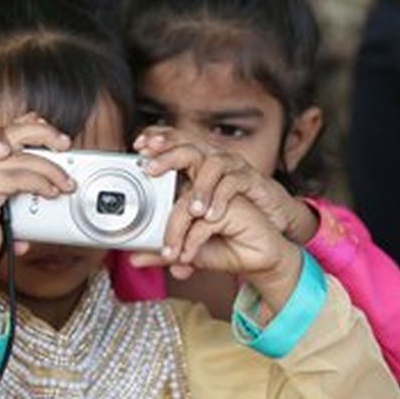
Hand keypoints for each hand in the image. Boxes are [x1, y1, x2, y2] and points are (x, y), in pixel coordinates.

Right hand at [0, 113, 72, 284]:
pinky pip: (18, 179)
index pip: (11, 128)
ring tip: (66, 184)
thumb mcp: (15, 197)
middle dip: (44, 133)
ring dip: (51, 169)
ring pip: (22, 158)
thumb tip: (58, 170)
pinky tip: (50, 192)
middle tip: (66, 145)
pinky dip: (40, 184)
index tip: (57, 135)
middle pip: (14, 131)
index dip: (35, 125)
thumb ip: (28, 179)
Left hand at [131, 131, 303, 311]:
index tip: (137, 146)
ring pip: (213, 164)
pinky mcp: (252, 181)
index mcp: (194, 169)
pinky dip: (221, 199)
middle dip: (168, 153)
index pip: (174, 144)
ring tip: (189, 207)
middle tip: (150, 168)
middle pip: (189, 146)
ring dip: (199, 186)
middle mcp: (212, 162)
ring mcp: (232, 169)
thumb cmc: (224, 233)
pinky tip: (211, 216)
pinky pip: (234, 184)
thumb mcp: (190, 240)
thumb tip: (134, 259)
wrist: (265, 237)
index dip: (157, 139)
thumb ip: (165, 246)